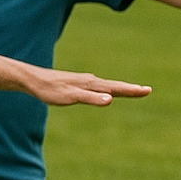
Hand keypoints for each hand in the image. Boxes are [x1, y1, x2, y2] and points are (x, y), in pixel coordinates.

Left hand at [26, 67, 150, 106]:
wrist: (32, 80)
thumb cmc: (50, 90)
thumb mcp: (71, 97)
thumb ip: (91, 99)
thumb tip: (111, 99)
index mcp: (91, 85)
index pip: (116, 88)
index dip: (132, 91)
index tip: (147, 90)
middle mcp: (89, 81)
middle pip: (114, 85)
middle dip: (130, 89)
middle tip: (146, 90)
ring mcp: (82, 81)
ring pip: (105, 85)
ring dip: (119, 88)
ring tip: (130, 90)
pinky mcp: (75, 83)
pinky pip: (95, 86)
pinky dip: (105, 88)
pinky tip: (102, 91)